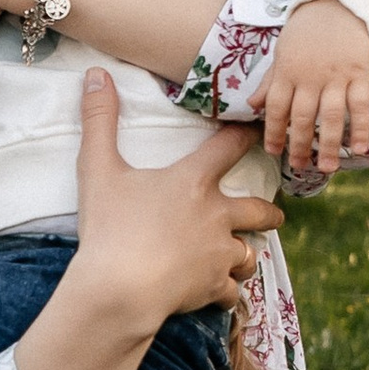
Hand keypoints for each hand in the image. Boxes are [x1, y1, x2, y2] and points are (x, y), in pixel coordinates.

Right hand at [12, 76, 284, 369]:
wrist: (120, 288)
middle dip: (269, 212)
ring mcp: (219, 254)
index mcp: (193, 182)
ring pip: (248, 255)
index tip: (259, 129)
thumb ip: (99, 121)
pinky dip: (225, 293)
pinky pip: (230, 292)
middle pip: (258, 210)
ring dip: (245, 256)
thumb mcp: (98, 169)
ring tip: (241, 259)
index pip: (229, 147)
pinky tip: (217, 294)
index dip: (247, 134)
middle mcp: (217, 215)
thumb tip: (95, 75)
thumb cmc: (110, 227)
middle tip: (272, 214)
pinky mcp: (213, 287)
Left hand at [257, 0, 368, 176]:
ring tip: (326, 168)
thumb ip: (270, 81)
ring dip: (328, 144)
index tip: (273, 151)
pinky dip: (360, 128)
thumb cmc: (306, 32)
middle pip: (302, 117)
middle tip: (298, 166)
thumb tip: (252, 106)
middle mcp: (310, 76)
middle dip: (299, 144)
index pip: (276, 107)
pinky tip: (361, 149)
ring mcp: (336, 75)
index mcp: (287, 71)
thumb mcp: (282, 52)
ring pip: (331, 116)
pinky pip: (360, 105)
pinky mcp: (359, 72)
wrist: (339, 3)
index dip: (274, 131)